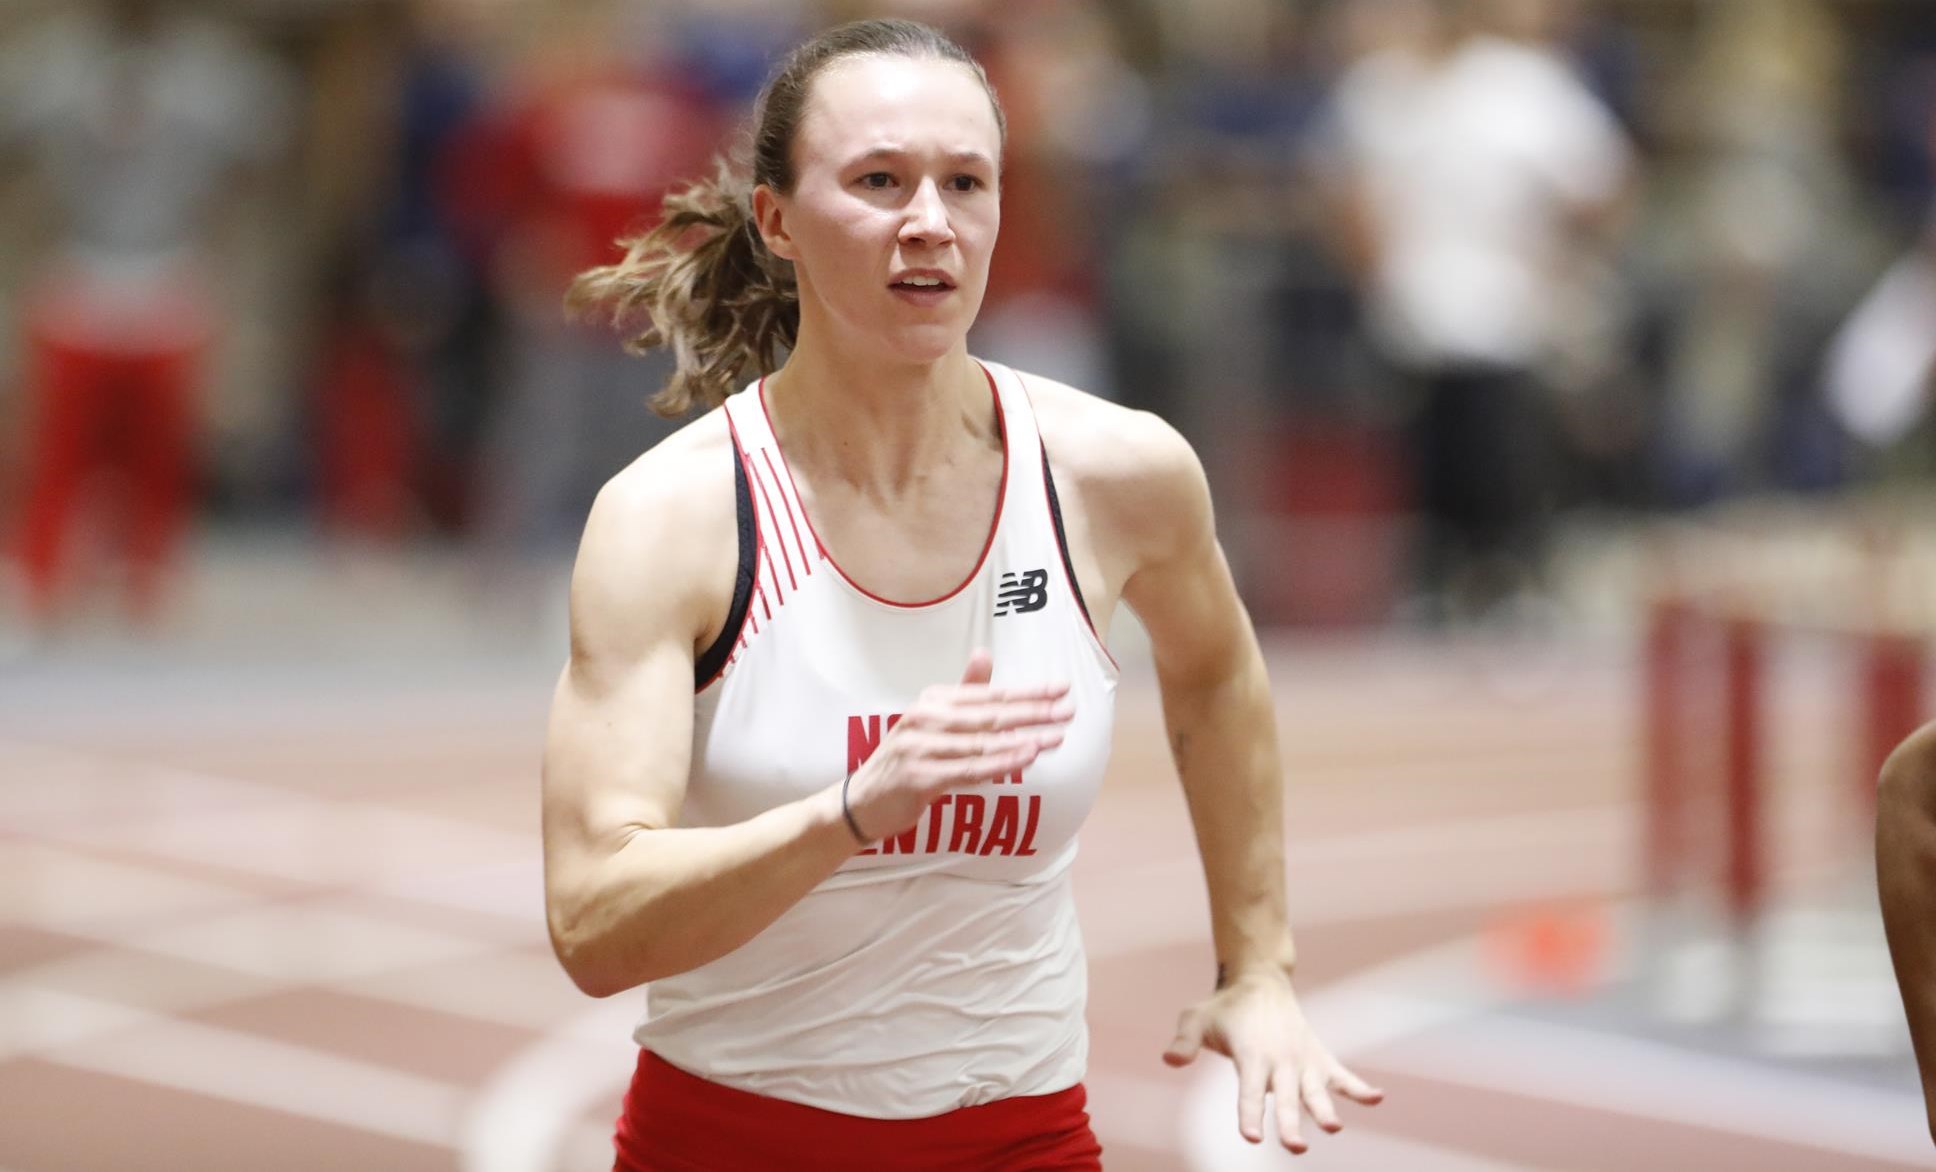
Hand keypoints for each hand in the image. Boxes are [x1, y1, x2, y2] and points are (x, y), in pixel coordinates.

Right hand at [841, 649, 1071, 840]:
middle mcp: (925, 718)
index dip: (1028, 692)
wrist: (862, 801)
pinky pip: (969, 770)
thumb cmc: (907, 758)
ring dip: (1023, 739)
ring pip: (982, 742)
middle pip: (990, 714)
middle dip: (1034, 712)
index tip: (1061, 689)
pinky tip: (1025, 758)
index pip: (989, 694)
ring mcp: (920, 747)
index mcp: (932, 700)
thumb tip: (984, 652)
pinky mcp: (920, 777)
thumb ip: (963, 691)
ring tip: (1056, 736)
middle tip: (1068, 710)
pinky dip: (1000, 763)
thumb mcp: (931, 720)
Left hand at [1163, 970, 1383, 1152]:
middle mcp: (1280, 1059)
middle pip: (1285, 1097)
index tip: (1252, 1136)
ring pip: (1316, 1090)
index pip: (1248, 1090)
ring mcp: (1302, 1059)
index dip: (1249, 1113)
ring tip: (1334, 1128)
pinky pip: (1342, 1076)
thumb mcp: (1196, 1019)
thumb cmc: (1223, 1007)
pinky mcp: (1319, 1058)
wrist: (1259, 980)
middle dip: (1290, 1123)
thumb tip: (1170, 1059)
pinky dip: (1359, 1088)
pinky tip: (1378, 1099)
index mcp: (1250, 1054)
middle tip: (1296, 1147)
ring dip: (1325, 1109)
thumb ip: (1184, 1042)